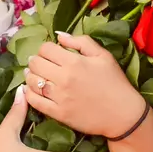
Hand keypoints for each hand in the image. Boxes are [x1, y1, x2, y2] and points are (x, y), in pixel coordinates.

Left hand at [24, 32, 145, 137]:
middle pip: (35, 63)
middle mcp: (63, 78)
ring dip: (31, 76)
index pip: (45, 48)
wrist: (124, 115)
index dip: (45, 49)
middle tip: (40, 63)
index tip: (49, 53)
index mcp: (74, 62)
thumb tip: (59, 36)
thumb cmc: (115, 82)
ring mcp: (59, 97)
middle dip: (36, 60)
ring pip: (32, 81)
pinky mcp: (58, 113)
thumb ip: (81, 42)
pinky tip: (31, 90)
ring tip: (35, 75)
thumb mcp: (103, 56)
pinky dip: (28, 94)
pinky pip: (34, 101)